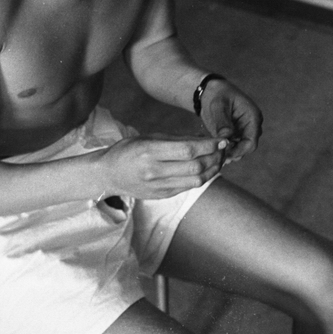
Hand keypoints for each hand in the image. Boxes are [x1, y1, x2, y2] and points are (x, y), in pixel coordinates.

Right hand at [90, 134, 227, 199]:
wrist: (108, 174)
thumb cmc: (129, 150)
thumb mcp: (149, 137)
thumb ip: (177, 139)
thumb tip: (206, 140)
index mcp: (149, 152)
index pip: (188, 150)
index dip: (209, 146)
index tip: (222, 140)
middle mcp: (154, 172)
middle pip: (195, 168)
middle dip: (215, 158)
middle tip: (224, 149)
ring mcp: (158, 187)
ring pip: (196, 182)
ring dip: (212, 170)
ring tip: (219, 160)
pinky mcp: (162, 196)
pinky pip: (188, 188)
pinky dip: (201, 178)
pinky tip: (206, 169)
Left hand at [198, 79, 262, 160]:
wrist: (210, 92)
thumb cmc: (217, 94)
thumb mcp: (218, 106)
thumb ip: (222, 122)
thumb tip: (226, 138)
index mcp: (253, 117)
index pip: (251, 142)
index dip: (238, 151)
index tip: (224, 154)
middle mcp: (251, 126)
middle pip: (246, 148)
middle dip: (232, 153)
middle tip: (216, 155)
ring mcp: (244, 131)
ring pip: (239, 150)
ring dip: (228, 153)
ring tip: (213, 153)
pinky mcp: (236, 135)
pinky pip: (232, 147)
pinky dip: (224, 150)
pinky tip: (213, 150)